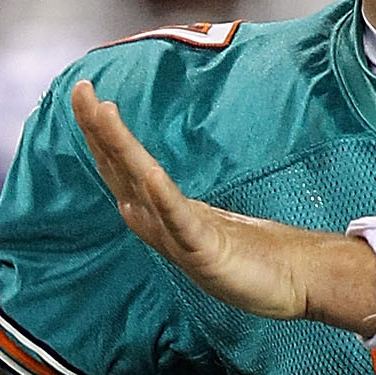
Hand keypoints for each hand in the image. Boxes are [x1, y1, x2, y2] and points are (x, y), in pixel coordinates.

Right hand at [71, 83, 375, 332]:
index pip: (123, 168)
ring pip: (142, 187)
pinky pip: (180, 222)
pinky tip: (148, 173)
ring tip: (103, 114)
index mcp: (162, 212)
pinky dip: (163, 199)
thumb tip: (147, 181)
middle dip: (98, 132)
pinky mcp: (204, 253)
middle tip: (80, 91)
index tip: (89, 98)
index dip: (102, 135)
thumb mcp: (200, 224)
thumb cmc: (251, 258)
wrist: (294, 283)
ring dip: (119, 150)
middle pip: (121, 171)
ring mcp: (180, 238)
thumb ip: (171, 204)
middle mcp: (161, 224)